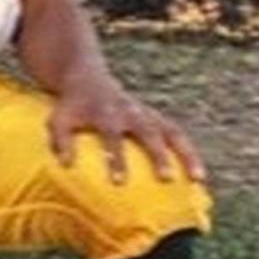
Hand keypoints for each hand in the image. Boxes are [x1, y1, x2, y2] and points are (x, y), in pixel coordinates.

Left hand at [48, 66, 205, 184]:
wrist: (86, 75)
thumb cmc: (71, 105)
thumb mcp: (59, 118)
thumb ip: (60, 140)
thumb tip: (66, 166)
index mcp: (106, 112)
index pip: (112, 136)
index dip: (117, 158)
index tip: (120, 183)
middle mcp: (131, 111)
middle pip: (149, 132)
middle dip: (158, 155)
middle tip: (167, 179)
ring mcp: (146, 113)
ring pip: (172, 130)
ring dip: (187, 153)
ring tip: (199, 178)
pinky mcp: (155, 116)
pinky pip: (176, 133)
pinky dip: (189, 151)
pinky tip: (198, 174)